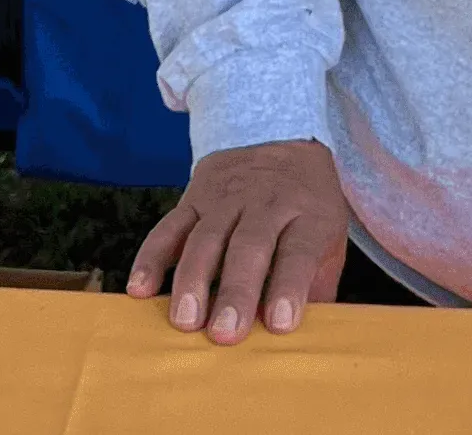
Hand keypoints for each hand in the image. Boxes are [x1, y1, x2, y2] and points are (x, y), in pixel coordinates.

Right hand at [124, 139, 349, 343]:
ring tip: (185, 320)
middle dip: (236, 291)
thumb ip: (318, 283)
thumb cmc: (306, 206)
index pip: (299, 250)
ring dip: (192, 280)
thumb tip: (308, 335)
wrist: (278, 136)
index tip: (278, 323)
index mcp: (308, 214)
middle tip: (224, 333)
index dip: (289, 286)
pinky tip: (141, 288)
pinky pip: (169, 227)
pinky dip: (152, 257)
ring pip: (206, 238)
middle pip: (249, 246)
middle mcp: (267, 203)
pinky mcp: (193, 197)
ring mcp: (227, 199)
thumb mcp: (330, 235)